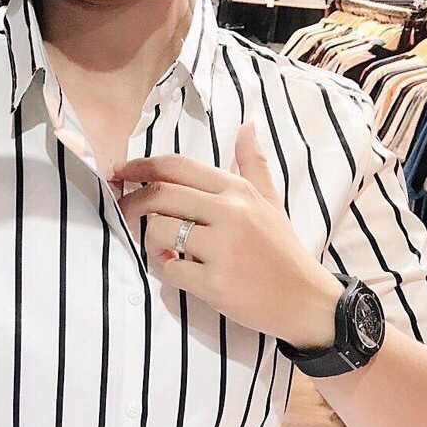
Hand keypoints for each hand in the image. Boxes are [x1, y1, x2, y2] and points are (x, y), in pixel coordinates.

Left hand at [115, 122, 342, 350]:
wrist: (305, 300)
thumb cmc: (282, 251)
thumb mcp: (271, 202)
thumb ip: (253, 166)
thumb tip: (247, 127)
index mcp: (237, 190)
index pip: (178, 167)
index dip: (141, 167)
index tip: (121, 172)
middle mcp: (230, 213)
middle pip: (160, 194)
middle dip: (131, 202)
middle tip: (123, 211)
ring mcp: (222, 248)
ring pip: (158, 230)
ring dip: (148, 240)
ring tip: (161, 248)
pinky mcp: (215, 283)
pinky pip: (168, 270)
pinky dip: (164, 269)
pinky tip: (176, 269)